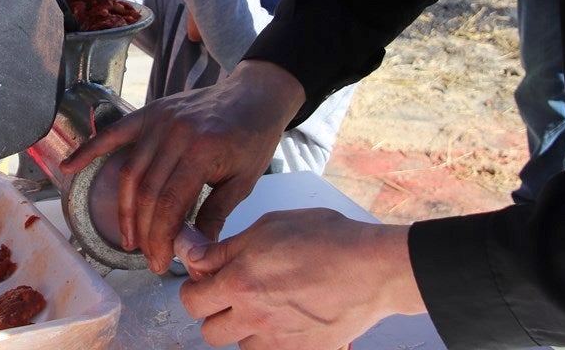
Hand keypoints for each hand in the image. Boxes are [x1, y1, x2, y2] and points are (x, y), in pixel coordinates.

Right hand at [59, 60, 305, 272]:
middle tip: (146, 257)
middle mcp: (176, 133)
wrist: (254, 94)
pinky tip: (69, 166)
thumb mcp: (243, 182)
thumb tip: (196, 254)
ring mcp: (159, 120)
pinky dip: (90, 150)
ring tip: (129, 238)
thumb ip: (215, 215)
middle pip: (145, 190)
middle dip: (143, 230)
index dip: (160, 237)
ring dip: (125, 209)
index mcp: (203, 151)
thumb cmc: (252, 138)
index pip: (169, 203)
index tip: (160, 262)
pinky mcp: (149, 112)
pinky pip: (114, 133)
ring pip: (129, 171)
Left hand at [179, 210, 424, 349]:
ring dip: (244, 330)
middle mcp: (254, 316)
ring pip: (241, 346)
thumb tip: (191, 254)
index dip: (194, 288)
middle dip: (215, 313)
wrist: (373, 268)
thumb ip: (225, 248)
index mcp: (240, 281)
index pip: (191, 300)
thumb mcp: (268, 227)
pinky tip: (287, 320)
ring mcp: (279, 339)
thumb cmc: (327, 239)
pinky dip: (272, 341)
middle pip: (210, 332)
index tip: (206, 280)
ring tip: (265, 306)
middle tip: (232, 296)